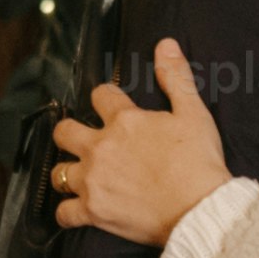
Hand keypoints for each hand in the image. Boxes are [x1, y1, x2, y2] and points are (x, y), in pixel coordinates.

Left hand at [50, 37, 235, 246]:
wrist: (200, 210)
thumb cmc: (199, 163)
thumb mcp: (194, 113)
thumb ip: (176, 78)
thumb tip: (165, 44)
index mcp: (124, 121)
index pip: (100, 96)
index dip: (106, 98)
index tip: (112, 105)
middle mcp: (100, 148)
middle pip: (64, 132)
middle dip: (70, 132)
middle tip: (84, 140)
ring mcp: (93, 181)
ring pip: (58, 172)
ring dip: (67, 172)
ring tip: (79, 176)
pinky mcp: (93, 212)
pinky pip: (64, 213)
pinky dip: (67, 213)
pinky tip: (74, 212)